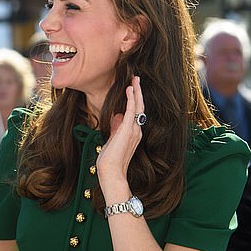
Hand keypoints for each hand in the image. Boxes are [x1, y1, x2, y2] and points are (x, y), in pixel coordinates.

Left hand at [96, 76, 143, 198]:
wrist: (111, 172)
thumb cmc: (110, 160)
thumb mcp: (112, 140)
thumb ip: (116, 128)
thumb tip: (117, 117)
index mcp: (133, 133)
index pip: (136, 113)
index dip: (135, 100)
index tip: (132, 88)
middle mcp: (136, 130)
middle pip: (140, 107)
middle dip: (138, 92)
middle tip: (136, 79)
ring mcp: (134, 130)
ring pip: (138, 106)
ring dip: (136, 92)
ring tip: (135, 79)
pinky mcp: (128, 130)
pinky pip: (131, 110)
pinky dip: (131, 99)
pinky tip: (129, 89)